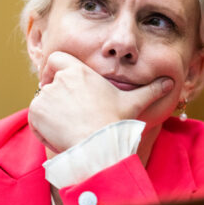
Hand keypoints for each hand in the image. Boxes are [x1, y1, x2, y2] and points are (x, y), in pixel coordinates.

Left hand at [28, 51, 173, 152]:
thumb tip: (169, 82)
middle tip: (65, 110)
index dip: (54, 68)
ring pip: (40, 101)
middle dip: (53, 95)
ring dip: (48, 112)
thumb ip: (149, 90)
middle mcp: (59, 79)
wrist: (98, 145)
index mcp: (78, 71)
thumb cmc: (114, 122)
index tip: (57, 79)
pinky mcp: (36, 112)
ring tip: (66, 127)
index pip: (56, 59)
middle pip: (48, 82)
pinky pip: (34, 117)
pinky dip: (41, 126)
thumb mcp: (133, 103)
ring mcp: (45, 96)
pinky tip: (58, 135)